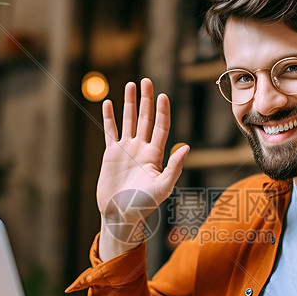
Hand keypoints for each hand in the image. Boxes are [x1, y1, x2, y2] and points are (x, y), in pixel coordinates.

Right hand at [97, 78, 188, 261]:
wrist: (121, 215)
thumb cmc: (143, 205)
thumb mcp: (162, 187)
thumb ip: (174, 167)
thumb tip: (187, 146)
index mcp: (156, 155)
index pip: (161, 127)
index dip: (162, 111)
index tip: (163, 95)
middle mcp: (142, 149)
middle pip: (145, 118)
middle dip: (146, 100)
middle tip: (146, 80)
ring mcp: (126, 150)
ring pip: (128, 121)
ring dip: (129, 103)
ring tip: (131, 85)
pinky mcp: (111, 155)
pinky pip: (110, 131)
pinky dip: (109, 117)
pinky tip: (109, 103)